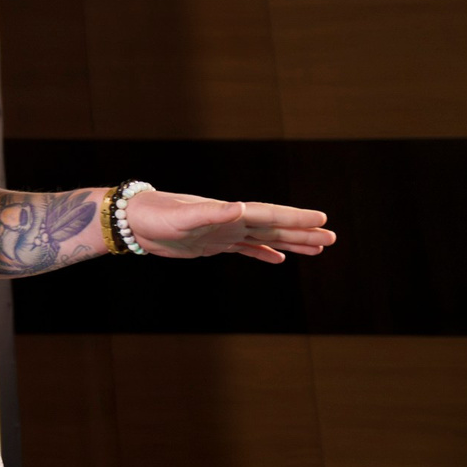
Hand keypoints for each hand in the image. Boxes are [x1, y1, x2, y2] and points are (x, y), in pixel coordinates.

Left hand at [124, 191, 334, 263]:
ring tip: (318, 247)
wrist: (134, 221)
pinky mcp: (213, 244)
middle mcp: (231, 220)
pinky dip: (264, 252)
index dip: (296, 217)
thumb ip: (212, 213)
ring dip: (291, 242)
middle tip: (332, 237)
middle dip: (303, 231)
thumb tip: (240, 208)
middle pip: (275, 225)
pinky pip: (246, 249)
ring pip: (266, 237)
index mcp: (229, 213)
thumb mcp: (184, 216)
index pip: (270, 214)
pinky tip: (280, 258)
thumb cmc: (156, 215)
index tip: (322, 219)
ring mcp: (224, 232)